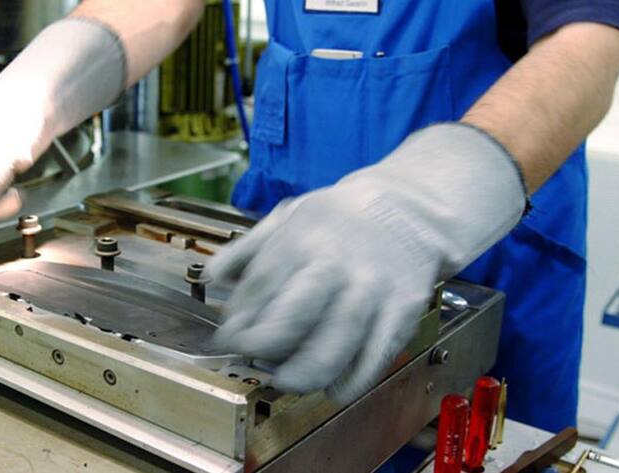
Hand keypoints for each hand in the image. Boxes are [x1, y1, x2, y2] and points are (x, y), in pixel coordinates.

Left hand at [208, 123, 525, 404]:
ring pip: (333, 348)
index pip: (259, 290)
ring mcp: (370, 292)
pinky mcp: (402, 312)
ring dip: (302, 375)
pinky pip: (373, 360)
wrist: (408, 209)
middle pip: (292, 322)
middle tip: (252, 360)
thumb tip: (210, 278)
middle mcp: (335, 267)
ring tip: (286, 380)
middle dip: (263, 350)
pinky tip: (332, 386)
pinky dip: (349, 382)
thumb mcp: (288, 216)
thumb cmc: (338, 218)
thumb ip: (247, 248)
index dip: (238, 323)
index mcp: (301, 241)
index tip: (227, 342)